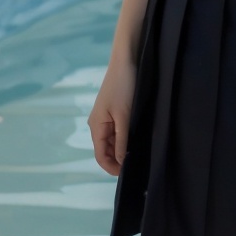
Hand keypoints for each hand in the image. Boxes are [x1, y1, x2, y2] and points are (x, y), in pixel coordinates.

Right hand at [88, 57, 136, 177]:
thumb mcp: (124, 116)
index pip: (100, 156)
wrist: (126, 62)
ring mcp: (105, 118)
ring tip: (139, 153)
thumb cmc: (123, 87)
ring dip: (123, 150)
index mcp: (96, 127)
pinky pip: (117, 132)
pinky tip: (137, 139)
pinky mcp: (114, 112)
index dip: (112, 168)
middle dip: (118, 160)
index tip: (128, 174)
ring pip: (112, 142)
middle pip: (106, 151)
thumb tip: (121, 162)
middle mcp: (98, 125)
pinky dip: (125, 139)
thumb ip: (122, 140)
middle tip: (138, 166)